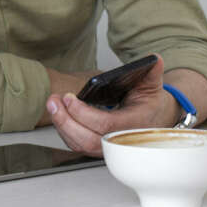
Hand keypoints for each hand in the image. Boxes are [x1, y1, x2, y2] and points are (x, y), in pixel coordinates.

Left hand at [45, 54, 175, 155]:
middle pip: (87, 140)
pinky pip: (77, 145)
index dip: (84, 113)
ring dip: (61, 125)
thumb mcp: (152, 86)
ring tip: (53, 104)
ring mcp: (108, 147)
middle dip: (65, 121)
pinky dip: (64, 130)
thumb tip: (153, 58)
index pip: (106, 125)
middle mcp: (120, 140)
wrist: (154, 120)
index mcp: (134, 125)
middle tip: (53, 101)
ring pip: (80, 145)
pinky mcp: (98, 148)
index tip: (70, 97)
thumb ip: (152, 72)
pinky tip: (59, 114)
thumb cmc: (150, 104)